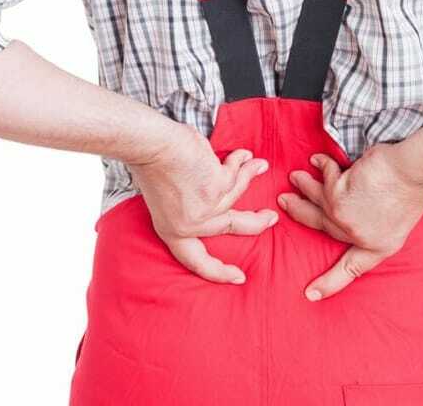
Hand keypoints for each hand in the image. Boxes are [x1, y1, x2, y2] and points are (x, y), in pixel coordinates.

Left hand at [127, 124, 276, 284]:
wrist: (151, 145)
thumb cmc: (151, 162)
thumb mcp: (165, 197)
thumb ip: (188, 206)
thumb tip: (214, 200)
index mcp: (172, 231)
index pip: (196, 261)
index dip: (218, 272)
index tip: (238, 277)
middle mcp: (190, 225)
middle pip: (230, 228)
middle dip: (256, 223)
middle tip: (271, 218)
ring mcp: (207, 208)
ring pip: (237, 193)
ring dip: (250, 174)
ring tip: (259, 165)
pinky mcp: (219, 188)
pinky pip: (237, 174)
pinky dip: (241, 161)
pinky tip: (244, 154)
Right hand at [277, 143, 422, 300]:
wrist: (414, 171)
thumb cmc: (412, 189)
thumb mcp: (398, 222)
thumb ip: (371, 225)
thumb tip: (352, 217)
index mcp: (378, 247)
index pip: (351, 270)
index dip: (330, 283)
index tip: (312, 295)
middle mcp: (358, 236)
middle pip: (320, 225)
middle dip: (298, 211)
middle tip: (284, 200)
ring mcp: (345, 218)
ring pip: (316, 199)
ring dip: (303, 185)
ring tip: (295, 177)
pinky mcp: (338, 197)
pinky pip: (324, 178)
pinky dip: (321, 165)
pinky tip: (317, 160)